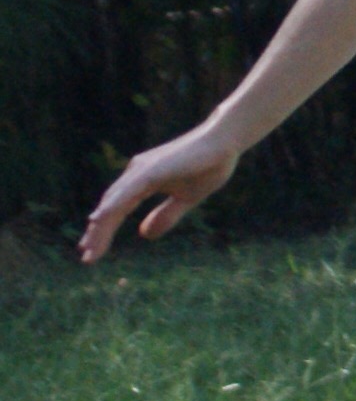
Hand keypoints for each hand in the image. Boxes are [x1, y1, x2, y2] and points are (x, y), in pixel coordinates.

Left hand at [79, 125, 240, 263]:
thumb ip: (165, 215)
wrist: (224, 142)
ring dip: (99, 228)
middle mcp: (135, 173)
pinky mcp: (149, 171)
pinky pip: (124, 194)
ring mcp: (140, 171)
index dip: (105, 231)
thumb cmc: (209, 166)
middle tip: (86, 258)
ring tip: (88, 249)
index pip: (117, 210)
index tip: (94, 252)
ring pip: (112, 204)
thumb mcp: (186, 199)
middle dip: (96, 234)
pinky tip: (98, 221)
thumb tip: (143, 235)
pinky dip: (110, 209)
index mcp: (142, 180)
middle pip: (109, 208)